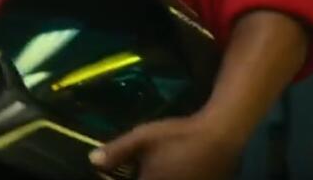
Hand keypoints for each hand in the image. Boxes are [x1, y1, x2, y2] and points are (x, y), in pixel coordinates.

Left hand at [90, 115, 241, 179]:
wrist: (220, 137)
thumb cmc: (178, 136)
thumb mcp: (143, 138)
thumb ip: (116, 151)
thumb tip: (92, 161)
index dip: (120, 178)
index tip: (114, 172)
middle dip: (137, 176)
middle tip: (134, 168)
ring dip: (151, 177)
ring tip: (152, 167)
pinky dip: (169, 178)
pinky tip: (170, 169)